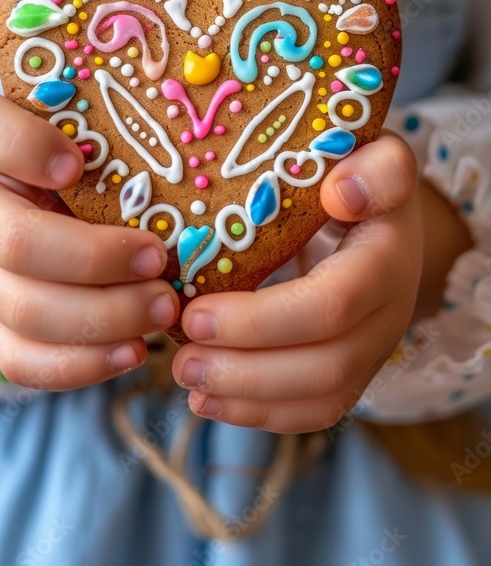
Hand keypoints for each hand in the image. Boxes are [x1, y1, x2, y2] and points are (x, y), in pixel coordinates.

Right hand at [0, 92, 179, 389]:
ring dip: (105, 317)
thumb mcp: (77, 133)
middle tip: (158, 261)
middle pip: (17, 244)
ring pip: (26, 312)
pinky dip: (84, 364)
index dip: (26, 147)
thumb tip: (173, 143)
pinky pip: (25, 361)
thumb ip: (102, 128)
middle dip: (96, 260)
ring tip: (163, 308)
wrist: (16, 217)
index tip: (76, 162)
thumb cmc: (65, 164)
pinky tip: (134, 350)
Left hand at [172, 133, 421, 431]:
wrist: (379, 206)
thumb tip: (342, 194)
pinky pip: (316, 410)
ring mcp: (373, 347)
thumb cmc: (356, 169)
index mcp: (387, 257)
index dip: (261, 320)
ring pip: (320, 398)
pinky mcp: (352, 368)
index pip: (332, 304)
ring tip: (182, 376)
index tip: (194, 311)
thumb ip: (375, 166)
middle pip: (325, 363)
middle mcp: (389, 313)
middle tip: (177, 355)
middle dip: (245, 369)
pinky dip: (261, 414)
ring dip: (246, 398)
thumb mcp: (373, 151)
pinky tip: (208, 401)